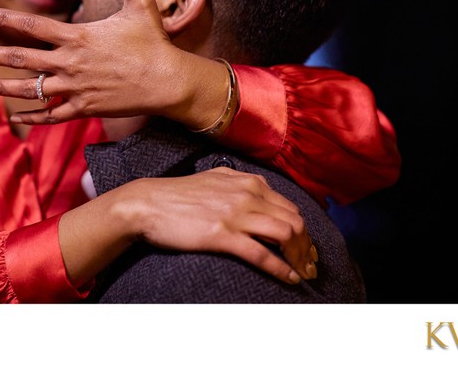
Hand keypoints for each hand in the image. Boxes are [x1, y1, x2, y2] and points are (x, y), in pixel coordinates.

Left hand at [0, 0, 207, 122]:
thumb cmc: (154, 42)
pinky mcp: (84, 108)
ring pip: (30, 89)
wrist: (169, 82)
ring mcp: (75, 88)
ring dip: (2, 86)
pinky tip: (14, 115)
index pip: (31, 25)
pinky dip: (31, 116)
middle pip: (20, 59)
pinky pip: (51, 114)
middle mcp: (70, 63)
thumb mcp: (140, 2)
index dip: (3, 19)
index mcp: (78, 36)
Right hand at [124, 167, 317, 283]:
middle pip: (295, 221)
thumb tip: (259, 190)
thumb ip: (239, 182)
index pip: (290, 207)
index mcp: (248, 182)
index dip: (304, 230)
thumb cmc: (177, 194)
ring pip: (285, 235)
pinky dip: (281, 268)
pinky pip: (262, 253)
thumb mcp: (215, 179)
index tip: (306, 248)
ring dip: (300, 258)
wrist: (148, 204)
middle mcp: (247, 194)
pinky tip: (289, 278)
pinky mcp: (222, 235)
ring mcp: (235, 214)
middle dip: (308, 247)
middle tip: (310, 265)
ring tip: (303, 273)